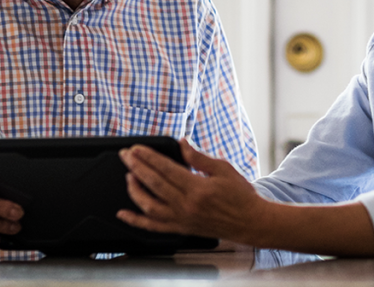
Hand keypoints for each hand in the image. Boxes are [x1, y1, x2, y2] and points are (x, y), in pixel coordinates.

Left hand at [117, 139, 266, 243]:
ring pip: (149, 206)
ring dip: (134, 190)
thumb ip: (199, 158)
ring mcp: (182, 219)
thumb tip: (182, 143)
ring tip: (128, 176)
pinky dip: (136, 221)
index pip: (165, 169)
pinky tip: (123, 214)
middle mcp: (186, 205)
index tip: (135, 148)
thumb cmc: (241, 195)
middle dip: (136, 167)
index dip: (148, 157)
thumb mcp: (223, 170)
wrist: (251, 222)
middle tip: (125, 155)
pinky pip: (153, 227)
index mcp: (197, 188)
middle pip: (153, 184)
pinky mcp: (181, 229)